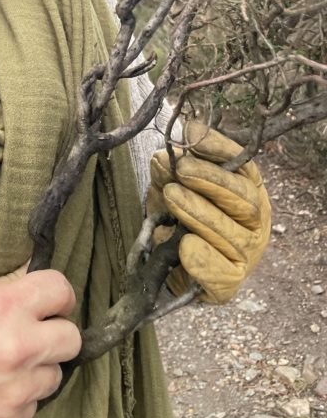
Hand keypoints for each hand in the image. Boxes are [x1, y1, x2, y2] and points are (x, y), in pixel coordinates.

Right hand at [0, 268, 80, 417]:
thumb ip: (6, 289)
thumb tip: (34, 276)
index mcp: (8, 308)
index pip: (61, 290)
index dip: (58, 296)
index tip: (52, 303)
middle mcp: (21, 349)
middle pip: (71, 338)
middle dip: (56, 335)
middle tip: (36, 336)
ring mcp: (19, 391)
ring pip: (52, 377)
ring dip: (35, 372)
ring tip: (3, 368)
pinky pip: (30, 410)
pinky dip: (16, 402)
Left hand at [147, 120, 270, 303]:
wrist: (170, 267)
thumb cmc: (177, 218)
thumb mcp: (169, 187)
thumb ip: (167, 174)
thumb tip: (163, 159)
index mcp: (247, 191)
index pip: (243, 166)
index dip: (219, 149)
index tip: (192, 134)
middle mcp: (254, 222)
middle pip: (244, 200)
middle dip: (212, 181)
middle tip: (182, 169)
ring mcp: (246, 254)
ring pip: (232, 234)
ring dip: (200, 213)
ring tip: (171, 197)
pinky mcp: (230, 284)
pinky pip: (223, 275)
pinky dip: (204, 260)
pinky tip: (186, 246)